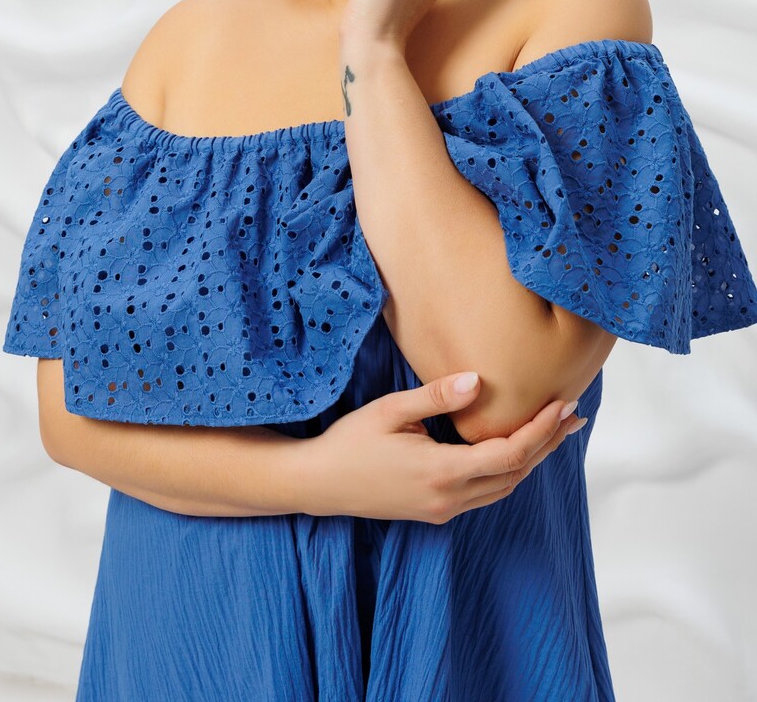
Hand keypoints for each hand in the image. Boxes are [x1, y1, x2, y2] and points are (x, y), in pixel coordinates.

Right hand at [299, 371, 586, 523]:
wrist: (318, 484)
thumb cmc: (350, 441)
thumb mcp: (390, 410)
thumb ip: (436, 396)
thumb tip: (478, 380)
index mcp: (442, 471)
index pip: (509, 453)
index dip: (541, 431)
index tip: (562, 404)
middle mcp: (449, 497)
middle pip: (515, 472)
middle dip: (547, 443)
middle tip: (573, 414)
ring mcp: (442, 509)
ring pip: (503, 487)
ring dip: (531, 459)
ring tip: (553, 430)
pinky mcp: (434, 511)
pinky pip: (485, 494)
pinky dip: (508, 471)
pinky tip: (513, 450)